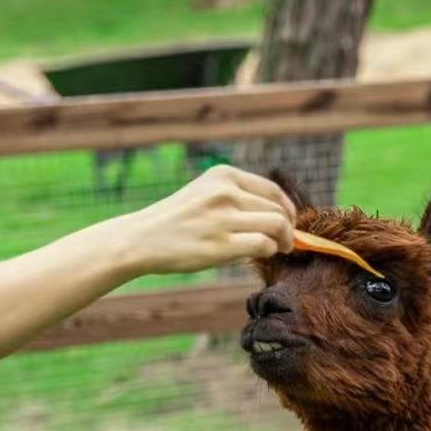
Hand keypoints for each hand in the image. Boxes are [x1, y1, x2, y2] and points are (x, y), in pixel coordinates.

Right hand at [119, 164, 296, 275]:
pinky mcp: (220, 245)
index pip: (272, 190)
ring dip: (284, 240)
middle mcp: (224, 192)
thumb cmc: (178, 220)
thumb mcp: (205, 192)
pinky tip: (263, 254)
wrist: (142, 238)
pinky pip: (264, 245)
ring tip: (279, 249)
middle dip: (288, 228)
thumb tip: (282, 214)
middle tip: (286, 242)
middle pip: (278, 209)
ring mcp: (222, 218)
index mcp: (223, 176)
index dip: (288, 209)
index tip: (288, 223)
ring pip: (277, 225)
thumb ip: (238, 196)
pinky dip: (270, 251)